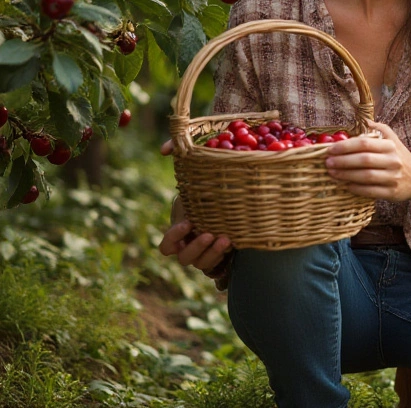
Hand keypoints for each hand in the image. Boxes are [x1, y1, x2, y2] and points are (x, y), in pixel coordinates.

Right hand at [157, 140, 232, 276]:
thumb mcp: (193, 171)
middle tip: (211, 233)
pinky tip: (235, 253)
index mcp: (179, 231)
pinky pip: (219, 272)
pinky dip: (225, 266)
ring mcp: (206, 255)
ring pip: (202, 266)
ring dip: (213, 255)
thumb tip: (163, 150)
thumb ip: (177, 154)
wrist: (234, 197)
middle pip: (184, 259)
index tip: (189, 221)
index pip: (166, 245)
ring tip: (228, 239)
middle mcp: (190, 246)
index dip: (174, 237)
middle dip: (197, 247)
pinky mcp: (223, 260)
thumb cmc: (208, 185)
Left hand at [325, 121, 410, 201]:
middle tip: (327, 162)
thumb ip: (380, 129)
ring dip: (345, 175)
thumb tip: (365, 120)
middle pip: (363, 160)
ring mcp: (393, 177)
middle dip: (342, 161)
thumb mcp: (394, 139)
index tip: (330, 149)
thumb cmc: (400, 157)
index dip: (345, 146)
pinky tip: (345, 185)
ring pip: (365, 176)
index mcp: (391, 146)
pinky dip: (355, 188)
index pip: (364, 144)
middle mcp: (393, 161)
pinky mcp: (391, 192)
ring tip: (332, 173)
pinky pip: (370, 191)